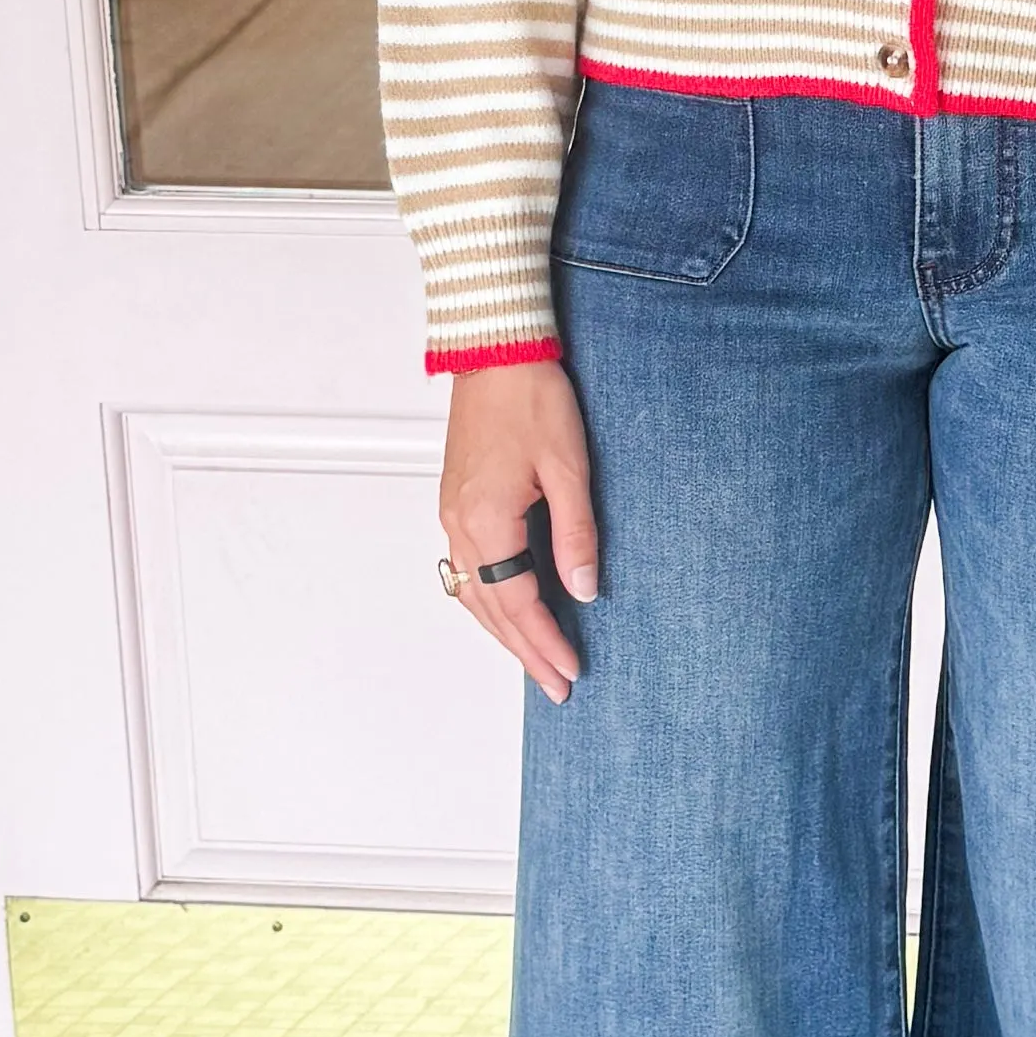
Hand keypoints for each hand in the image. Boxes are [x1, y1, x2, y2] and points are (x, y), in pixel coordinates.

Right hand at [441, 361, 599, 702]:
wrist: (494, 351)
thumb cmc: (531, 397)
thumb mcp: (569, 467)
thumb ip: (576, 533)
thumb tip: (583, 589)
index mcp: (487, 519)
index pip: (517, 602)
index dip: (544, 642)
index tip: (569, 671)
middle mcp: (459, 523)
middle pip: (489, 608)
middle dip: (523, 650)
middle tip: (554, 685)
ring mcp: (451, 513)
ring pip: (472, 592)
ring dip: (502, 630)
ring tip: (533, 659)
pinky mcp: (454, 501)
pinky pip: (466, 567)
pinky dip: (487, 599)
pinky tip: (506, 609)